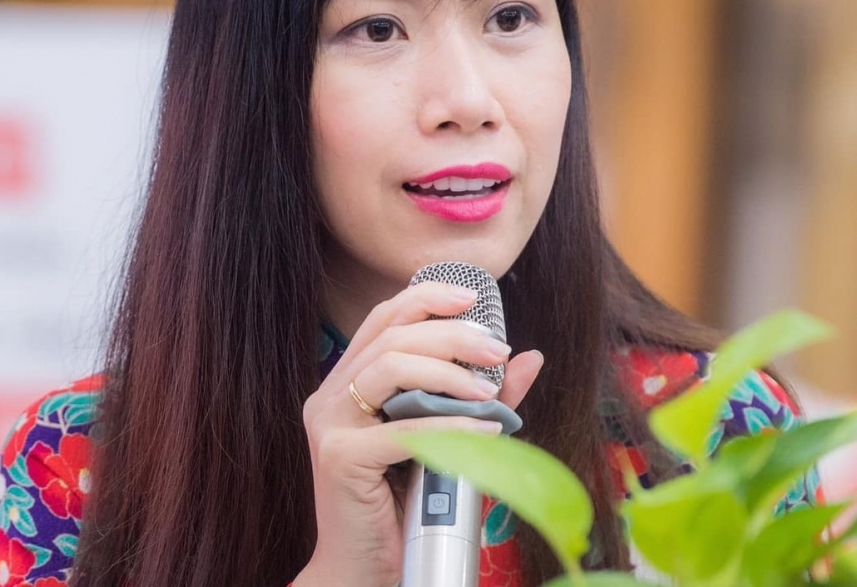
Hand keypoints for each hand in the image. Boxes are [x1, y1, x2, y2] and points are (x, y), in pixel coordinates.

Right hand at [292, 282, 543, 586]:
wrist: (361, 571)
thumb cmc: (402, 506)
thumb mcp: (445, 440)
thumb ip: (480, 399)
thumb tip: (528, 358)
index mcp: (345, 383)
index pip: (384, 319)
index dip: (427, 298)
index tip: (473, 297)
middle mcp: (329, 395)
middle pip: (392, 336)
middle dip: (452, 335)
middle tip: (498, 349)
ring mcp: (328, 424)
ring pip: (389, 367)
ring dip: (448, 371)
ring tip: (490, 390)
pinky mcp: (339, 458)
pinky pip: (402, 430)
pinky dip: (450, 426)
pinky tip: (487, 430)